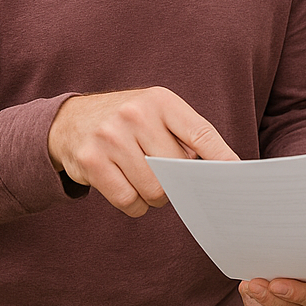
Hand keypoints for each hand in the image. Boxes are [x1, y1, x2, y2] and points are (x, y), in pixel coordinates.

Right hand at [48, 87, 237, 216]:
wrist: (70, 121)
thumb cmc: (128, 121)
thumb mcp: (157, 112)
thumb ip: (185, 135)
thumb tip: (220, 169)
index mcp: (161, 100)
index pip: (201, 133)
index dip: (221, 157)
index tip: (236, 174)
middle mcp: (136, 115)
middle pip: (177, 169)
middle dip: (177, 181)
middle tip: (166, 175)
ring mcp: (111, 137)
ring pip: (154, 190)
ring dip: (155, 196)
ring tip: (145, 180)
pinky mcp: (91, 161)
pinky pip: (128, 201)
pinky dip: (135, 205)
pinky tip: (128, 188)